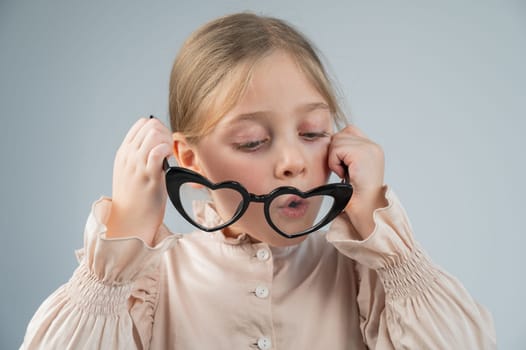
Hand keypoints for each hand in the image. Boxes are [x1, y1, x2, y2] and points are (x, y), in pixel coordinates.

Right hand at [106, 117, 173, 245]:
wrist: (130, 221)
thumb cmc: (135, 198)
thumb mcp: (129, 172)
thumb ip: (139, 157)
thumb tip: (157, 145)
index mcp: (124, 152)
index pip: (141, 124)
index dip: (158, 129)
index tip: (165, 142)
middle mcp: (129, 155)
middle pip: (150, 125)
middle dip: (166, 132)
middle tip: (171, 149)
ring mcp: (137, 165)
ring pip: (154, 134)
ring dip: (168, 140)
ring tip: (170, 156)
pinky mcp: (149, 176)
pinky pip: (158, 151)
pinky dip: (167, 150)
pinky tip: (170, 161)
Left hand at [328, 125, 387, 238]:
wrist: (366, 210)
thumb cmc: (356, 196)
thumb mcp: (353, 170)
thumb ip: (346, 154)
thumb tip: (330, 142)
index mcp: (373, 149)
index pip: (349, 131)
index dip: (340, 147)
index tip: (343, 167)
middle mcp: (373, 146)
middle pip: (340, 134)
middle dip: (336, 154)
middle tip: (345, 172)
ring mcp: (369, 148)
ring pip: (337, 141)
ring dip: (335, 160)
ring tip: (346, 174)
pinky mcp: (362, 153)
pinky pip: (336, 150)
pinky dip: (335, 163)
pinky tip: (345, 175)